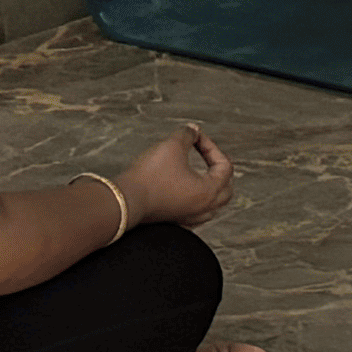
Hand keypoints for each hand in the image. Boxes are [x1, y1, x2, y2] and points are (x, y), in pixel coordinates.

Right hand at [112, 124, 235, 227]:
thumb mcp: (171, 146)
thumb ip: (187, 135)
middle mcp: (203, 208)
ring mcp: (190, 218)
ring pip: (212, 205)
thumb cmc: (149, 178)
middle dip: (219, 169)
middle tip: (208, 155)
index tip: (196, 138)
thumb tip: (193, 130)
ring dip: (211, 187)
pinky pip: (195, 213)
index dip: (211, 146)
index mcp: (209, 192)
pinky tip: (187, 193)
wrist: (126, 200)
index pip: (225, 166)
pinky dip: (196, 201)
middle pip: (225, 189)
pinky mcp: (175, 221)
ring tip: (202, 175)